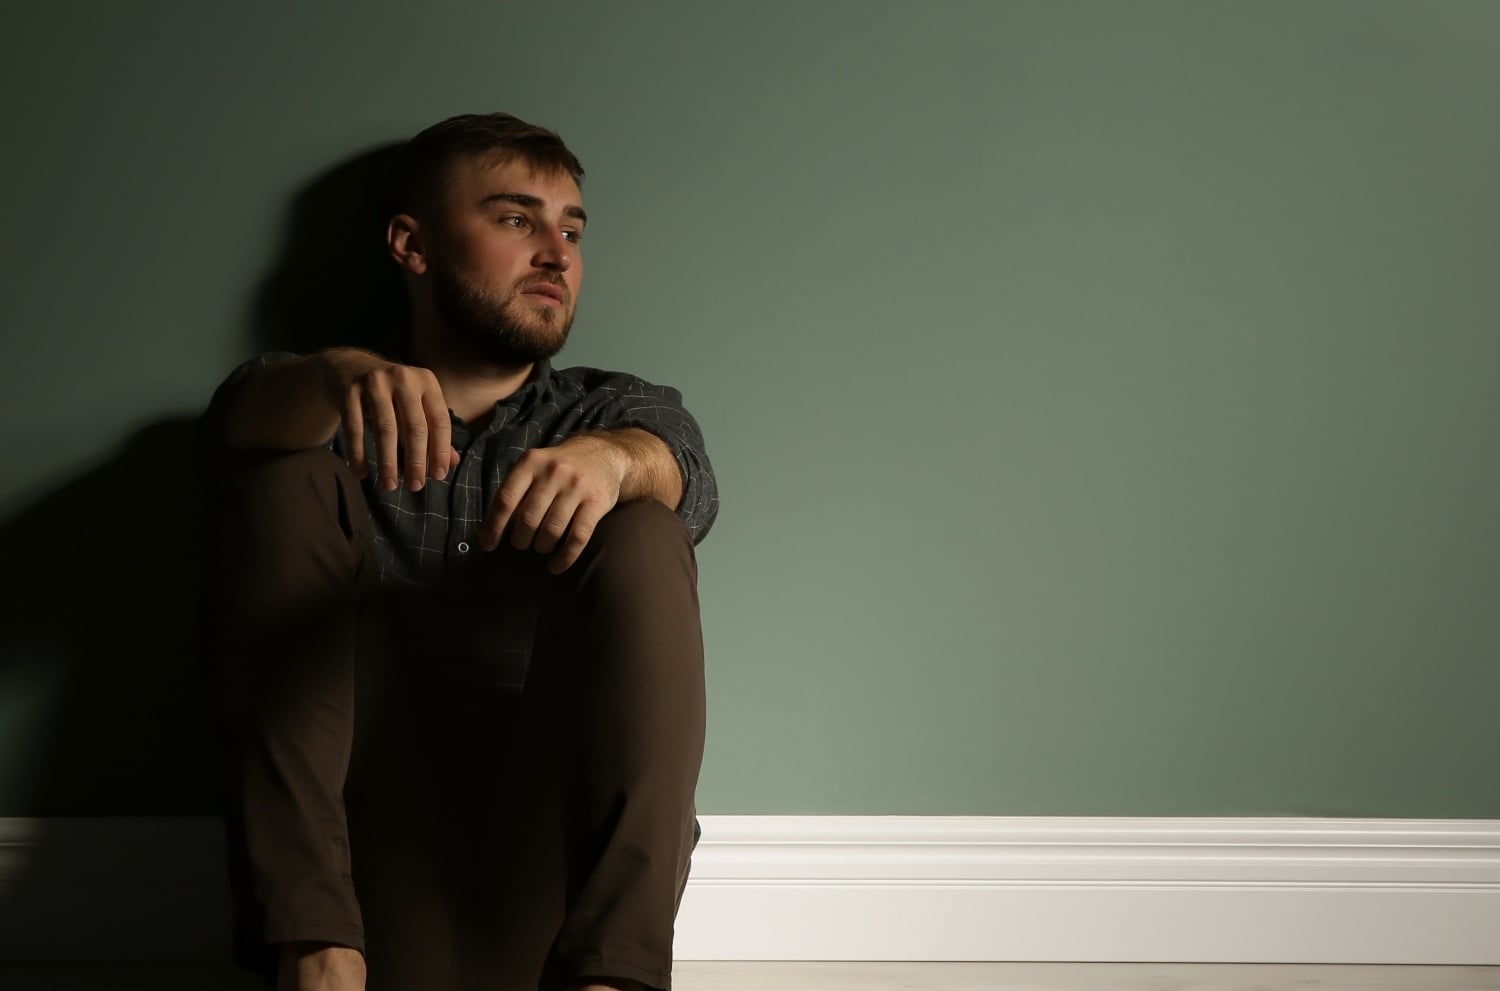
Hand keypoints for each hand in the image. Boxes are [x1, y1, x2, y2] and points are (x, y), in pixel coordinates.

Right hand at [322, 348, 459, 491]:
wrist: (347, 366)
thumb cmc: (390, 393)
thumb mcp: (415, 405)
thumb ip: (433, 430)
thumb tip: (453, 462)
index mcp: (426, 381)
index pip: (440, 421)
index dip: (440, 451)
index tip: (438, 476)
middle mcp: (403, 378)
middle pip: (415, 427)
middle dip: (416, 461)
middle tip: (415, 487)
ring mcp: (375, 382)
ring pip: (386, 429)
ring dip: (388, 463)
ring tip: (389, 485)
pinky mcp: (349, 390)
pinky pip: (355, 428)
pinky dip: (358, 454)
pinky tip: (361, 473)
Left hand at [478, 434, 626, 572]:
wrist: (603, 454)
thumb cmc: (558, 468)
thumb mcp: (532, 470)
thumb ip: (510, 496)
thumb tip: (483, 532)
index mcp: (531, 463)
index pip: (506, 500)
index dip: (494, 527)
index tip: (489, 545)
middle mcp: (554, 471)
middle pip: (528, 519)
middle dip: (520, 540)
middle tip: (522, 544)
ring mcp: (577, 486)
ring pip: (552, 530)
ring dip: (541, 547)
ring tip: (540, 547)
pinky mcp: (597, 501)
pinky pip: (578, 537)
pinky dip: (565, 557)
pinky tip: (556, 566)